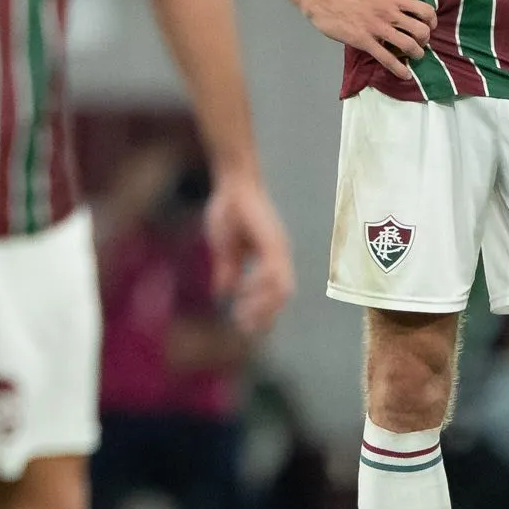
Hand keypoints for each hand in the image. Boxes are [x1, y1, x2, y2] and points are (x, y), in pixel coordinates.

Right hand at [202, 169, 294, 336]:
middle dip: (264, 314)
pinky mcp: (271, 241)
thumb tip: (224, 293)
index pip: (274, 294)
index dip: (262, 312)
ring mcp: (278, 248)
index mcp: (271, 258)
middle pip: (283, 296)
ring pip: (282, 288)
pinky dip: (257, 286)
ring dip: (262, 305)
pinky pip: (272, 272)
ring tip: (240, 312)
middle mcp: (279, 255)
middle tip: (241, 324)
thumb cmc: (229, 210)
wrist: (231, 183)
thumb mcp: (224, 248)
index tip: (241, 325)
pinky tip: (239, 290)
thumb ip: (227, 270)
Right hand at [301, 0, 434, 79]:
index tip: (430, 26)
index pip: (425, 10)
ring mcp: (378, 28)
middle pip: (421, 31)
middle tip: (421, 44)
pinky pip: (387, 58)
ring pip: (408, 46)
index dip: (432, 21)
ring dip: (416, 54)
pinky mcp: (365, 41)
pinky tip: (405, 74)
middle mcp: (390, 13)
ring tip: (415, 57)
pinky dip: (399, 69)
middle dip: (424, 40)